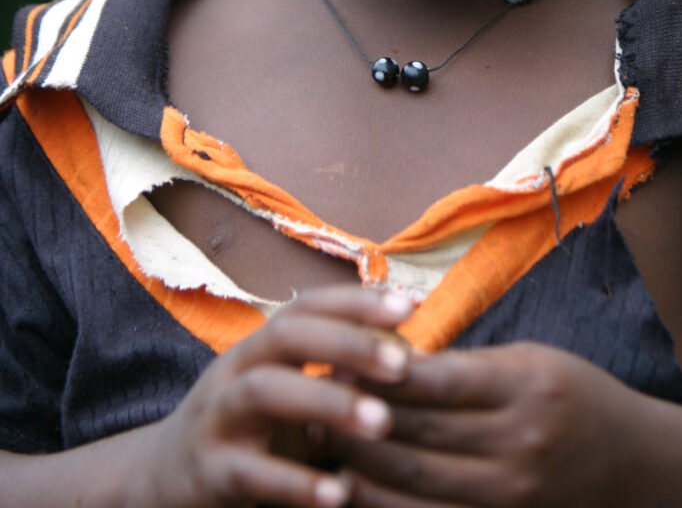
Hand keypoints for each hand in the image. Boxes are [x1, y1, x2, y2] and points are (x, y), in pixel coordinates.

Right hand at [144, 285, 412, 507]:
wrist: (163, 480)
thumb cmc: (249, 429)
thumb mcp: (289, 392)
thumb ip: (338, 372)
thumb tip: (409, 352)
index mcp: (261, 346)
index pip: (308, 305)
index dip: (357, 301)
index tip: (411, 305)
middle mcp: (235, 369)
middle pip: (286, 335)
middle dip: (347, 341)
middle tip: (403, 364)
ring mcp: (217, 417)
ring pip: (266, 391)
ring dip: (327, 401)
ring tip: (381, 422)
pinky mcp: (208, 471)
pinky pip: (250, 472)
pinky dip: (296, 483)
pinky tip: (340, 492)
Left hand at [331, 341, 648, 507]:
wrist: (633, 465)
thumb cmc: (571, 396)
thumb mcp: (527, 361)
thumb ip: (463, 366)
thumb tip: (383, 360)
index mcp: (526, 386)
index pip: (435, 381)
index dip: (379, 372)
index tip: (338, 359)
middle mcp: (520, 444)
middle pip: (417, 433)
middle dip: (356, 418)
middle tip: (311, 401)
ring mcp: (513, 496)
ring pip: (414, 483)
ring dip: (358, 464)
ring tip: (318, 442)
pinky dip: (385, 506)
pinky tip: (351, 489)